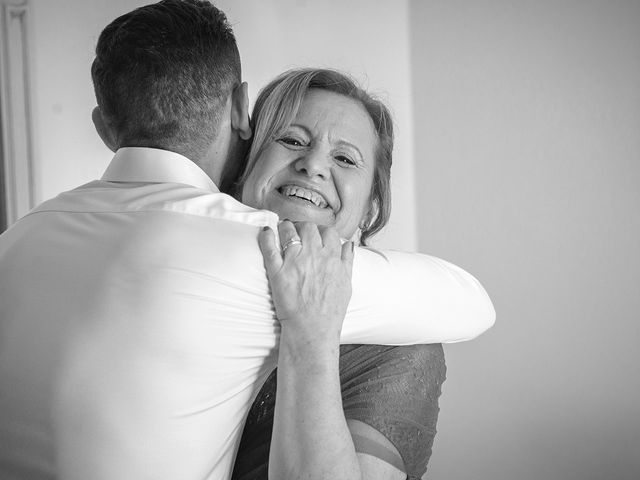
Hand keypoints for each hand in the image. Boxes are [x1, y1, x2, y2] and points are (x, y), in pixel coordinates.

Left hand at [258, 220, 353, 342]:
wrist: (313, 329)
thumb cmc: (331, 311)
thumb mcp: (347, 284)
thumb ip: (348, 261)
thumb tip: (349, 244)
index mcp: (332, 258)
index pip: (328, 231)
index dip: (321, 230)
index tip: (316, 234)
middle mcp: (314, 255)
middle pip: (308, 227)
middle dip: (303, 226)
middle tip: (298, 230)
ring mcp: (294, 262)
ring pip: (289, 232)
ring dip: (285, 227)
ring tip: (283, 228)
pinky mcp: (277, 272)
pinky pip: (269, 247)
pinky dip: (266, 236)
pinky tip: (265, 231)